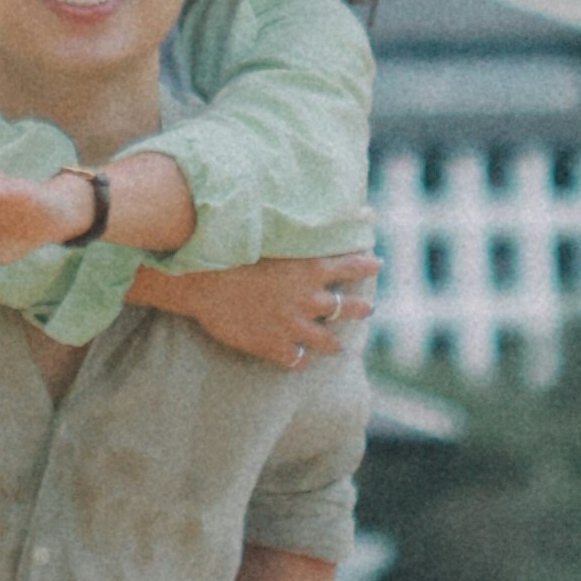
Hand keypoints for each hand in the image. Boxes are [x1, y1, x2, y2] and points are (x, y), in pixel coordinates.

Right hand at [139, 243, 375, 371]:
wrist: (202, 283)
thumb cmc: (232, 254)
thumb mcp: (270, 241)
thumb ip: (293, 242)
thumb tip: (305, 221)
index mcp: (310, 270)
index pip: (351, 265)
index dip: (366, 265)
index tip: (377, 263)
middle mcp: (308, 300)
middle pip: (347, 307)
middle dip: (361, 308)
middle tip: (369, 308)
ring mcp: (293, 327)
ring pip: (327, 341)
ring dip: (334, 343)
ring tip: (339, 347)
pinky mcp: (275, 346)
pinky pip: (297, 359)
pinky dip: (299, 358)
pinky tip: (298, 359)